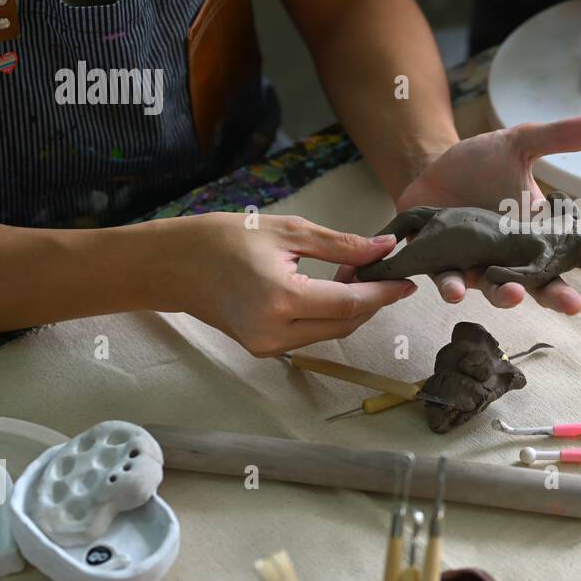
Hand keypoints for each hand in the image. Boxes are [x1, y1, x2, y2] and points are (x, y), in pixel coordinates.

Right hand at [176, 212, 415, 356]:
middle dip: (371, 301)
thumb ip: (342, 245)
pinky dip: (327, 316)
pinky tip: (329, 290)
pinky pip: (309, 335)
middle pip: (345, 324)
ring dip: (350, 309)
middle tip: (380, 270)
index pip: (350, 304)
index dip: (384, 293)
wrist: (171, 264)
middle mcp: (274, 332)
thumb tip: (385, 247)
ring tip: (353, 275)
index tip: (408, 280)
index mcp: (282, 300)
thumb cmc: (225, 238)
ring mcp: (266, 346)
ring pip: (330, 332)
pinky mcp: (261, 348)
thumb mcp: (289, 231)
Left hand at [394, 114, 580, 314]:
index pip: (579, 251)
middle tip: (574, 304)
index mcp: (538, 233)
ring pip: (498, 291)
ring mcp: (480, 265)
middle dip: (558, 296)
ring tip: (514, 296)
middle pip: (542, 285)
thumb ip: (560, 137)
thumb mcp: (520, 143)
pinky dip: (453, 286)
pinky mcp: (444, 265)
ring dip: (506, 298)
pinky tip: (456, 289)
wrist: (427, 169)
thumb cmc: (479, 163)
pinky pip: (450, 281)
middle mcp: (514, 257)